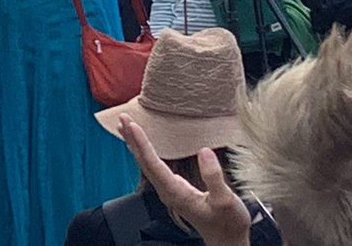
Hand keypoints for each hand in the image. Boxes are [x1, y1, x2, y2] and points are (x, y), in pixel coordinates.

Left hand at [120, 115, 250, 245]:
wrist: (227, 240)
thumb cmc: (228, 222)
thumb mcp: (226, 200)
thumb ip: (214, 177)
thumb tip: (204, 151)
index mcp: (176, 192)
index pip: (153, 164)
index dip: (142, 143)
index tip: (133, 125)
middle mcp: (167, 191)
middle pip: (144, 161)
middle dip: (132, 139)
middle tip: (122, 117)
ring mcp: (169, 190)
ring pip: (146, 163)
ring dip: (135, 144)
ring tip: (124, 126)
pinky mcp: (174, 188)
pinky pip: (153, 166)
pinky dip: (144, 151)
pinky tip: (140, 144)